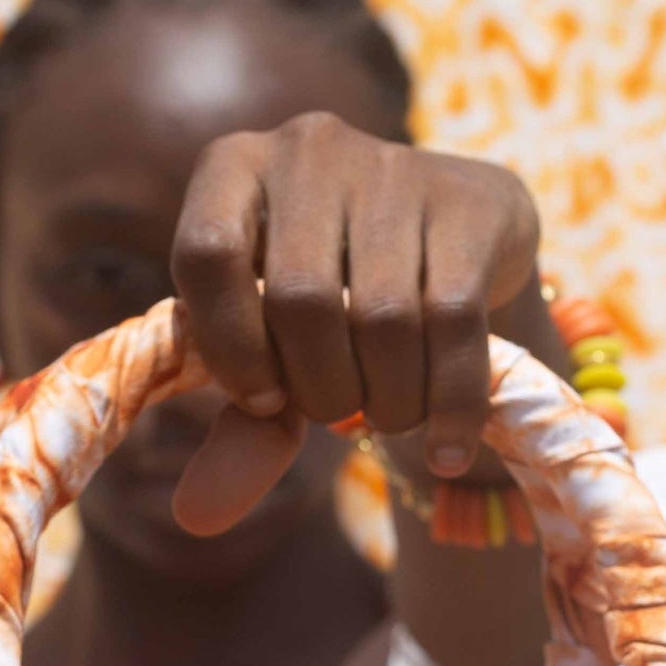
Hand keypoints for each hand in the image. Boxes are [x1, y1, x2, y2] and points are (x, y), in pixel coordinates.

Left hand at [169, 112, 540, 533]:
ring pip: (383, 318)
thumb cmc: (341, 311)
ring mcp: (395, 167)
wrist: (459, 251)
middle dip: (322, 388)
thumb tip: (193, 518)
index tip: (262, 400)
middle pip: (302, 300)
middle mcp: (309, 148)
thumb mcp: (280, 360)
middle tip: (340, 412)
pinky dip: (450, 405)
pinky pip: (454, 324)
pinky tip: (449, 449)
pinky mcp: (472, 205)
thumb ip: (240, 431)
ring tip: (391, 416)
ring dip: (387, 401)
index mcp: (233, 169)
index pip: (206, 256)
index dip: (231, 346)